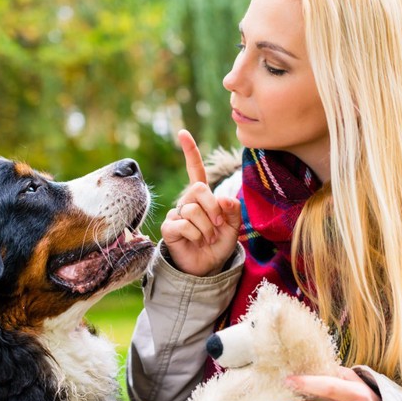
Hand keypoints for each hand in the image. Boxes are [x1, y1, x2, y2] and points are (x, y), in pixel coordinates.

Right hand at [161, 129, 241, 275]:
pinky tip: (195, 242)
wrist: (206, 267)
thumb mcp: (233, 227)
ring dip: (207, 228)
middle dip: (213, 208)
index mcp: (202, 197)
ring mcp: (177, 214)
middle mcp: (187, 202)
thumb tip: (225, 199)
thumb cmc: (217, 245)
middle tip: (218, 225)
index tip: (182, 133)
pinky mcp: (169, 228)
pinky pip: (184, 224)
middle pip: (198, 189)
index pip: (196, 171)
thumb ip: (233, 211)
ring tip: (207, 239)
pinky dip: (196, 235)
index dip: (190, 153)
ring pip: (193, 210)